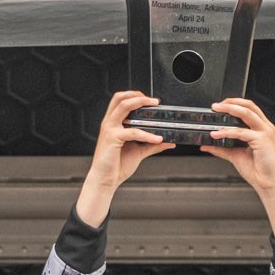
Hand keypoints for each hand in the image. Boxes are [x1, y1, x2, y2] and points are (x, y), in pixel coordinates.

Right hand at [77, 91, 174, 225]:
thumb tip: (168, 141)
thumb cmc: (117, 166)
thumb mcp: (138, 152)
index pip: (120, 100)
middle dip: (138, 95)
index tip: (150, 101)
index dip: (135, 96)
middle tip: (154, 101)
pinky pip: (133, 132)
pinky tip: (158, 139)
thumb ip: (152, 145)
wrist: (105, 180)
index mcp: (113, 124)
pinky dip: (147, 134)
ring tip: (156, 106)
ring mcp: (109, 129)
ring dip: (141, 103)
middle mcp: (109, 123)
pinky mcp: (112, 138)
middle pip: (120, 97)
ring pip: (124, 106)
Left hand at [202, 99, 274, 239]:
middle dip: (231, 102)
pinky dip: (226, 132)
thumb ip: (221, 148)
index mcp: (261, 128)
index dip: (235, 103)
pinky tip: (215, 134)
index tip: (220, 105)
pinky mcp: (262, 140)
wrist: (266, 182)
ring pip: (247, 113)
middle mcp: (265, 127)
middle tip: (215, 105)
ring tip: (215, 111)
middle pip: (249, 106)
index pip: (249, 108)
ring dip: (229, 110)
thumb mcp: (235, 155)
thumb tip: (206, 145)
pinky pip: (241, 132)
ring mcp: (265, 132)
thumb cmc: (256, 169)